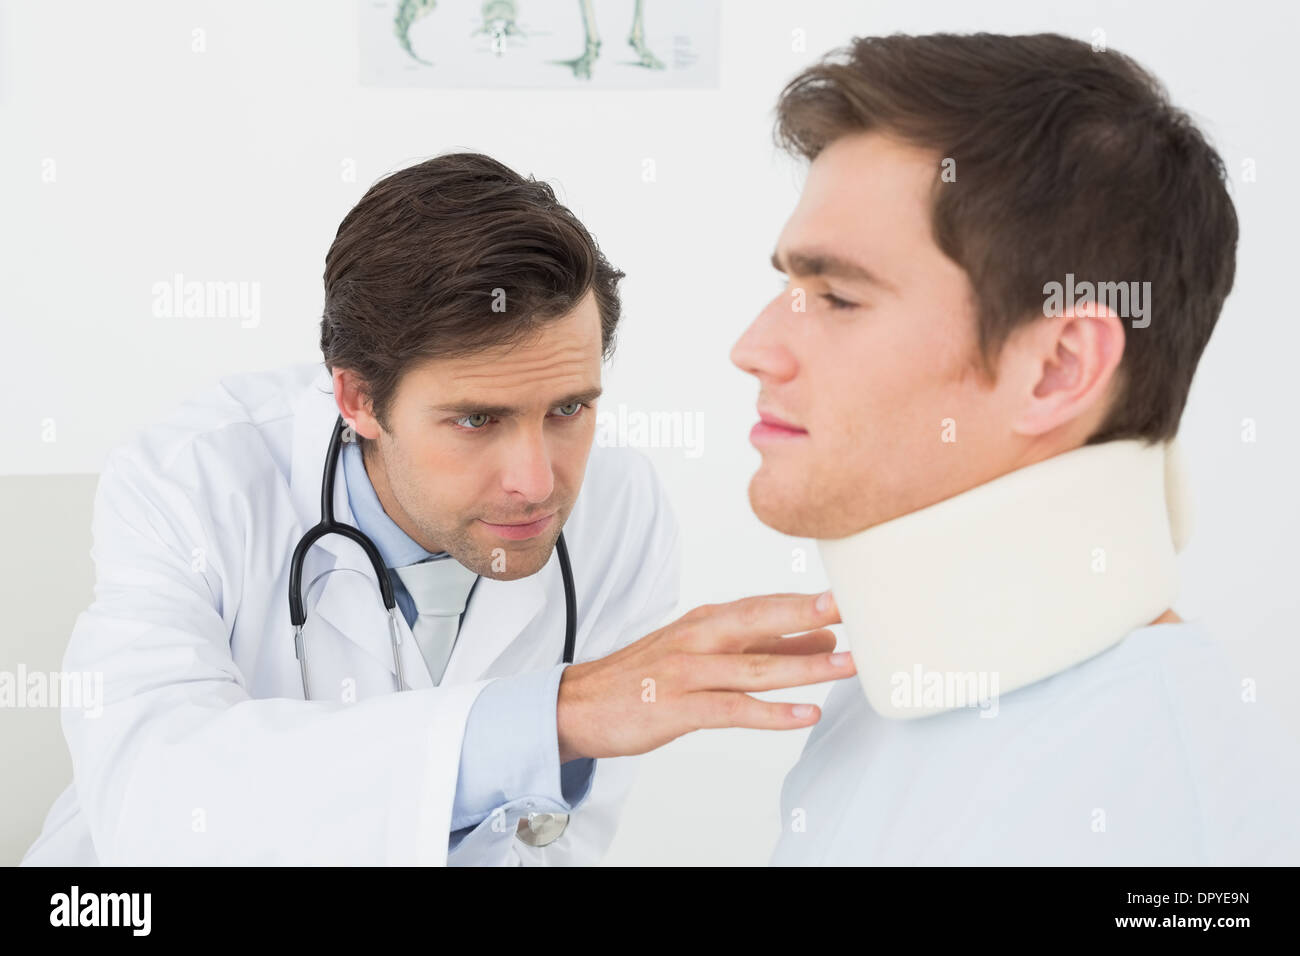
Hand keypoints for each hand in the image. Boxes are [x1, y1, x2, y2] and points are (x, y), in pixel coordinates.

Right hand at [556, 591, 851, 761]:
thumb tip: (822, 639)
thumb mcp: (703, 653)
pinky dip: (773, 713)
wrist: (578, 705)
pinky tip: (807, 714)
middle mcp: (699, 638)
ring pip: (754, 666)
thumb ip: (760, 646)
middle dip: (809, 613)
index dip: (808, 600)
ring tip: (847, 665)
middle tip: (852, 607)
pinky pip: (733, 709)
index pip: (765, 604)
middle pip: (761, 620)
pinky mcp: (677, 708)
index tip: (853, 592)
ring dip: (805, 666)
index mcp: (707, 621)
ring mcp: (687, 672)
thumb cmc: (647, 678)